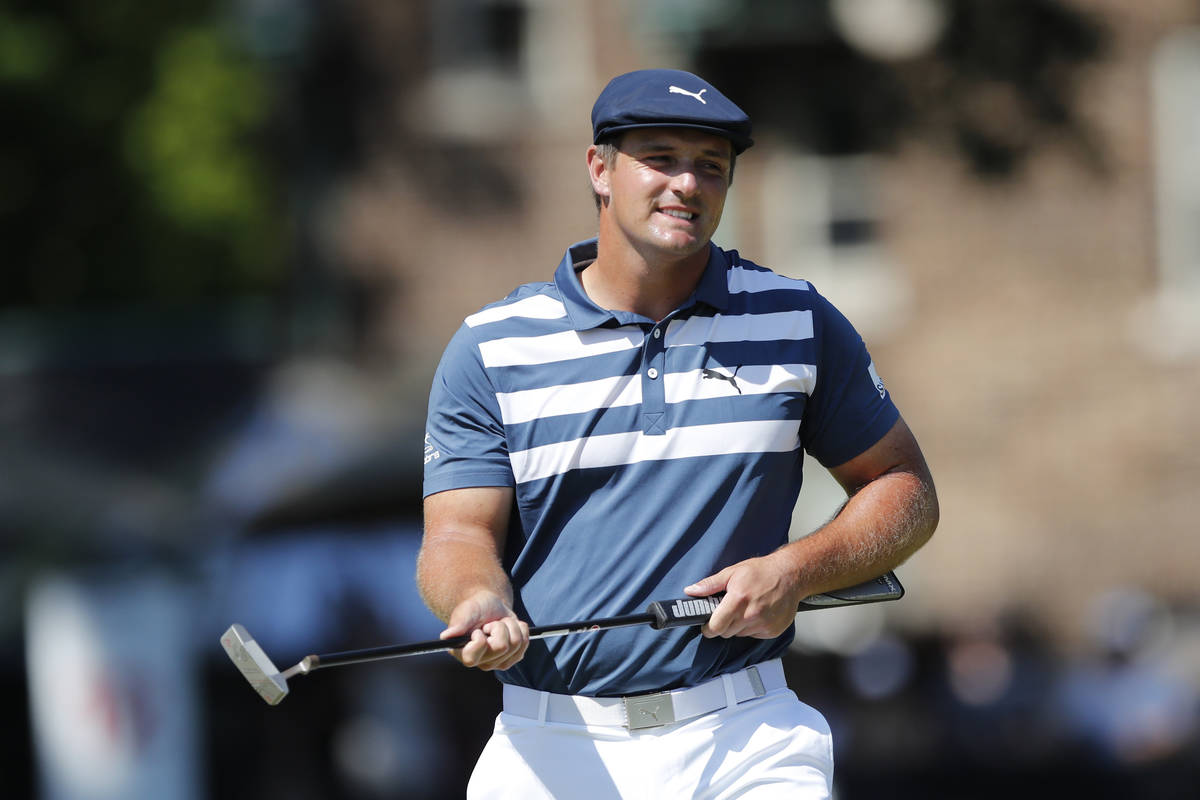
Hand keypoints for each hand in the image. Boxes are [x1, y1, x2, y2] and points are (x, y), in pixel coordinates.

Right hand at [441, 589, 529, 670]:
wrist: (491, 606)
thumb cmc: (475, 608)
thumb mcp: (466, 611)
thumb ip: (458, 624)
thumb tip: (445, 636)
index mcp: (461, 653)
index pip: (472, 658)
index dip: (480, 640)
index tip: (479, 629)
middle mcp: (479, 662)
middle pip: (501, 647)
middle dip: (499, 627)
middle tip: (490, 623)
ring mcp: (497, 663)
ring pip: (516, 643)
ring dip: (510, 626)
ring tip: (499, 623)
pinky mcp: (513, 658)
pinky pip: (525, 643)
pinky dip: (520, 629)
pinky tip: (510, 627)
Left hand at [684, 553, 802, 638]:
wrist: (790, 575)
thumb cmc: (761, 572)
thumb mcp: (732, 572)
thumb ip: (710, 584)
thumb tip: (691, 591)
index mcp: (738, 600)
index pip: (715, 627)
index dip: (708, 628)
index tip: (706, 625)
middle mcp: (751, 615)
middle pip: (726, 633)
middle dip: (723, 624)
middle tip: (728, 611)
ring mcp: (763, 624)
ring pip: (740, 634)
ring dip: (738, 626)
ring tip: (745, 608)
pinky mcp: (773, 630)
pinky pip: (754, 635)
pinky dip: (752, 627)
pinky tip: (757, 613)